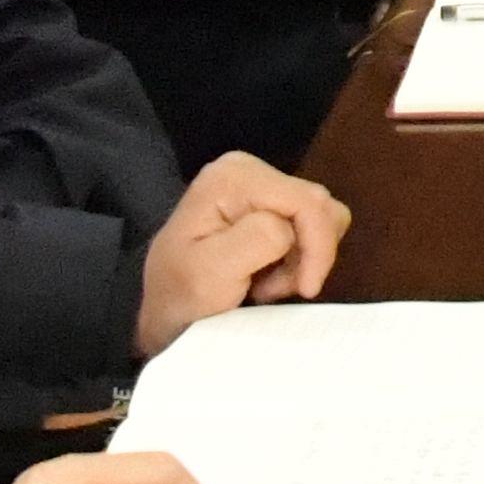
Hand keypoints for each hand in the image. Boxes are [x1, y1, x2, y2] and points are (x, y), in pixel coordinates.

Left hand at [130, 152, 346, 345]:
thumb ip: (257, 239)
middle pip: (318, 206)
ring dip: (304, 259)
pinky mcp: (267, 206)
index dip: (318, 247)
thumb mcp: (210, 271)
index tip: (305, 290)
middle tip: (273, 289)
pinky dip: (298, 259)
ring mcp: (259, 187)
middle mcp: (249, 171)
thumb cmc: (180, 296)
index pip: (308, 201)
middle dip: (308, 254)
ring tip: (267, 284)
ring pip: (321, 218)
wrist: (161, 313)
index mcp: (236, 176)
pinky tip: (267, 276)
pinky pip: (309, 229)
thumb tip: (290, 228)